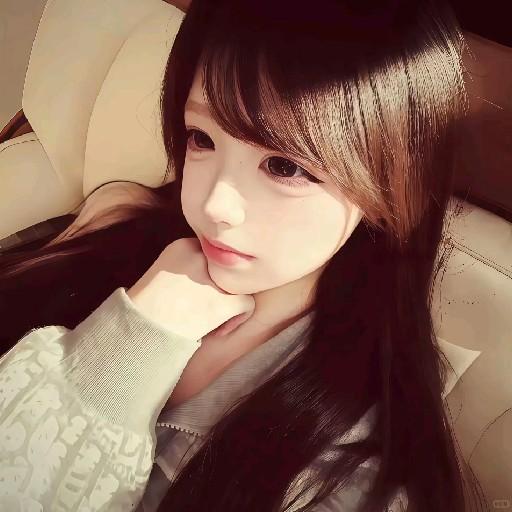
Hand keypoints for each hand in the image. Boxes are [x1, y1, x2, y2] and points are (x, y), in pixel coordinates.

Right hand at [126, 238, 255, 340]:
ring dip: (230, 301)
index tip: (196, 293)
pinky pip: (248, 304)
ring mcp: (214, 279)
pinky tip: (220, 329)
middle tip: (204, 307)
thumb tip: (210, 278)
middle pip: (227, 268)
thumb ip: (188, 268)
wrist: (139, 331)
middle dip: (221, 287)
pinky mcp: (225, 301)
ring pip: (240, 285)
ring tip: (211, 318)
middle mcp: (201, 257)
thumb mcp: (162, 274)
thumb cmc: (146, 309)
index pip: (211, 254)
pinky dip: (239, 318)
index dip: (209, 274)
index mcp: (182, 246)